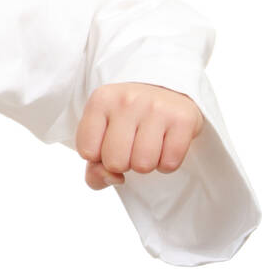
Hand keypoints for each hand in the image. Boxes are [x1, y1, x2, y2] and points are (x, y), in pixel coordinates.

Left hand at [75, 82, 203, 189]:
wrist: (165, 91)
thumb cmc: (126, 122)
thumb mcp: (100, 137)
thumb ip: (94, 169)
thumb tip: (116, 178)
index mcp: (100, 101)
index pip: (87, 152)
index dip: (98, 156)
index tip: (108, 142)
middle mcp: (127, 100)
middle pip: (116, 162)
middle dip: (122, 163)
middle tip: (130, 146)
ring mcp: (156, 107)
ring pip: (143, 165)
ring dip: (145, 165)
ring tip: (146, 146)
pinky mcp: (183, 118)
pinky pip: (170, 163)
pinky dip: (166, 164)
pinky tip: (165, 147)